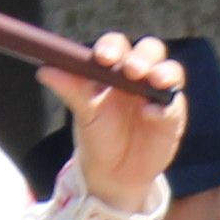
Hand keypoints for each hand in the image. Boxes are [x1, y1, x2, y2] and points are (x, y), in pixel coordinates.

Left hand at [62, 38, 191, 214]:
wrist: (115, 173)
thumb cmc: (98, 135)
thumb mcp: (83, 112)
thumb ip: (69, 89)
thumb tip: (44, 70)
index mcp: (115, 68)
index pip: (117, 46)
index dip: (112, 47)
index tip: (103, 58)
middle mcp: (140, 74)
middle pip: (149, 50)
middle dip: (142, 57)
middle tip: (131, 70)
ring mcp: (158, 93)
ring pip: (171, 70)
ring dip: (163, 72)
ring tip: (153, 81)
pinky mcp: (173, 115)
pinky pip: (175, 104)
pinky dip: (165, 106)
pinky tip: (151, 114)